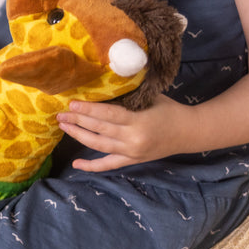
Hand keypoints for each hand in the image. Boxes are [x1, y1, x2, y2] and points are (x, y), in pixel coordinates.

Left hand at [56, 94, 188, 171]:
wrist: (188, 133)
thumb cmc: (169, 109)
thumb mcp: (151, 96)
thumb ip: (129, 94)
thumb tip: (104, 82)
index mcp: (139, 121)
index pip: (108, 115)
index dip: (89, 110)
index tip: (72, 103)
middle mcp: (133, 140)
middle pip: (100, 130)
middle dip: (78, 121)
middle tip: (61, 113)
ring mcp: (132, 153)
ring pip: (99, 146)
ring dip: (79, 136)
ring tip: (64, 126)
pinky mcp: (132, 161)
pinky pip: (109, 165)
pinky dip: (92, 166)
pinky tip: (76, 164)